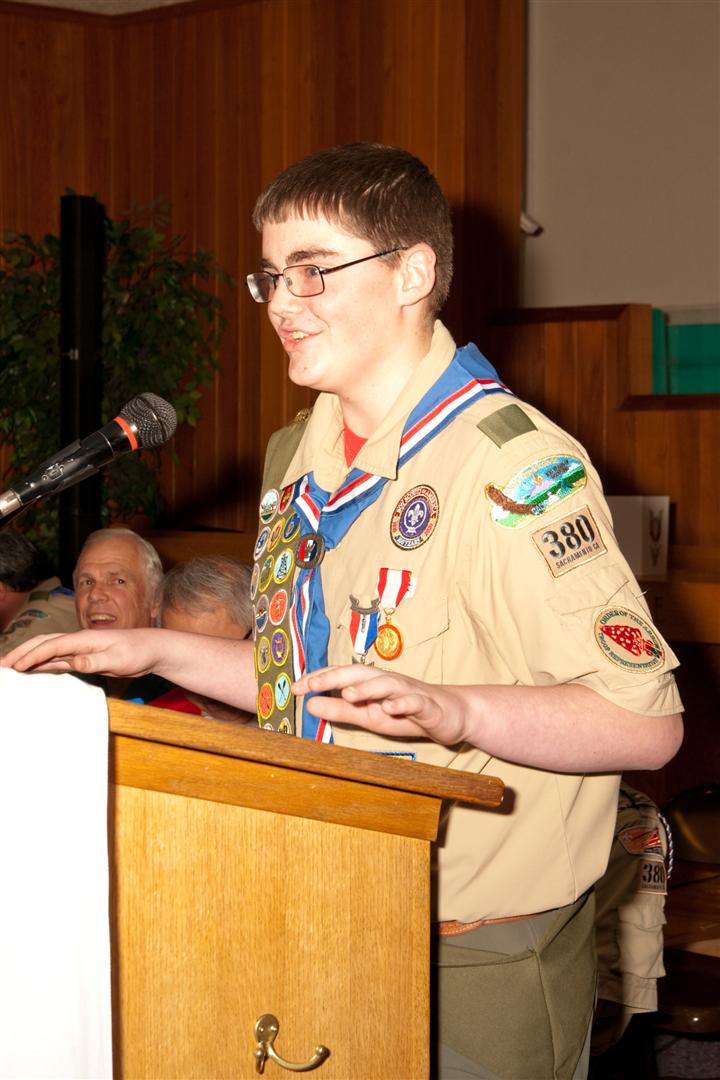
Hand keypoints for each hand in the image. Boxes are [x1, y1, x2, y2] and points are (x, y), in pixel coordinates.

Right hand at [0, 628, 161, 676]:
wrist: (152, 649)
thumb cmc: (138, 651)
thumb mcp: (120, 659)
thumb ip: (97, 660)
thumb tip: (75, 660)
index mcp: (84, 639)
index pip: (52, 646)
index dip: (32, 656)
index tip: (16, 667)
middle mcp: (78, 641)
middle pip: (43, 643)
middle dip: (21, 652)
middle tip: (2, 665)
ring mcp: (80, 649)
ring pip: (47, 651)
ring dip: (28, 658)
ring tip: (9, 668)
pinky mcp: (84, 657)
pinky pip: (57, 660)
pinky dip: (41, 664)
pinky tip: (32, 671)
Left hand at [292, 664, 468, 744]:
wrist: (450, 714)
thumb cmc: (405, 712)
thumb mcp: (368, 715)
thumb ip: (341, 710)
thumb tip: (310, 704)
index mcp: (370, 683)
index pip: (341, 676)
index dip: (318, 679)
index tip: (295, 688)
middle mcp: (387, 682)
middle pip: (360, 673)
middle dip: (335, 676)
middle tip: (312, 684)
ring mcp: (408, 691)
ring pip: (386, 684)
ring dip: (367, 687)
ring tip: (348, 694)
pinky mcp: (427, 705)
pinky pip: (414, 702)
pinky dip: (401, 703)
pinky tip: (390, 707)